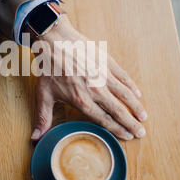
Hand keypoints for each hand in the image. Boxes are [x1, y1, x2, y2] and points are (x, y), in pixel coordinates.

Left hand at [31, 15, 146, 140]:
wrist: (54, 40)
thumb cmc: (48, 68)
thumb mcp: (43, 95)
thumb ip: (43, 118)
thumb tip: (36, 138)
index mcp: (81, 100)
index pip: (104, 120)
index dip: (117, 130)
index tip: (127, 136)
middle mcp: (95, 90)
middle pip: (118, 110)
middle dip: (131, 123)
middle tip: (141, 132)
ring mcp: (103, 75)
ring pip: (124, 95)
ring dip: (136, 107)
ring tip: (144, 117)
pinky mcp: (107, 62)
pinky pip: (123, 77)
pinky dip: (131, 86)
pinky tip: (138, 94)